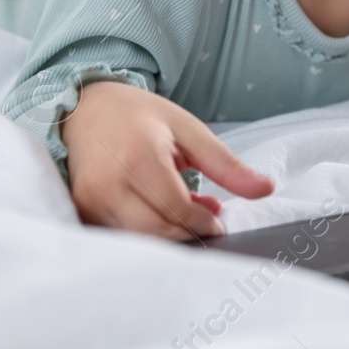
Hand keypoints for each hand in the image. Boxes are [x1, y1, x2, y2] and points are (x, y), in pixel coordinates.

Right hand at [61, 80, 275, 239]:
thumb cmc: (139, 116)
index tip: (218, 215)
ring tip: (180, 208)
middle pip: (158, 233)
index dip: (204, 221)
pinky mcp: (82, 210)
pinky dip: (144, 232)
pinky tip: (154, 212)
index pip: (178, 211)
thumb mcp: (189, 130)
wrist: (86, 108)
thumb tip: (267, 189)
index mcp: (139, 156)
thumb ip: (227, 164)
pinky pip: (120, 236)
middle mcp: (108, 183)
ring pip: (139, 240)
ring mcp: (90, 200)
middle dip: (188, 232)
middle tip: (204, 214)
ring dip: (167, 235)